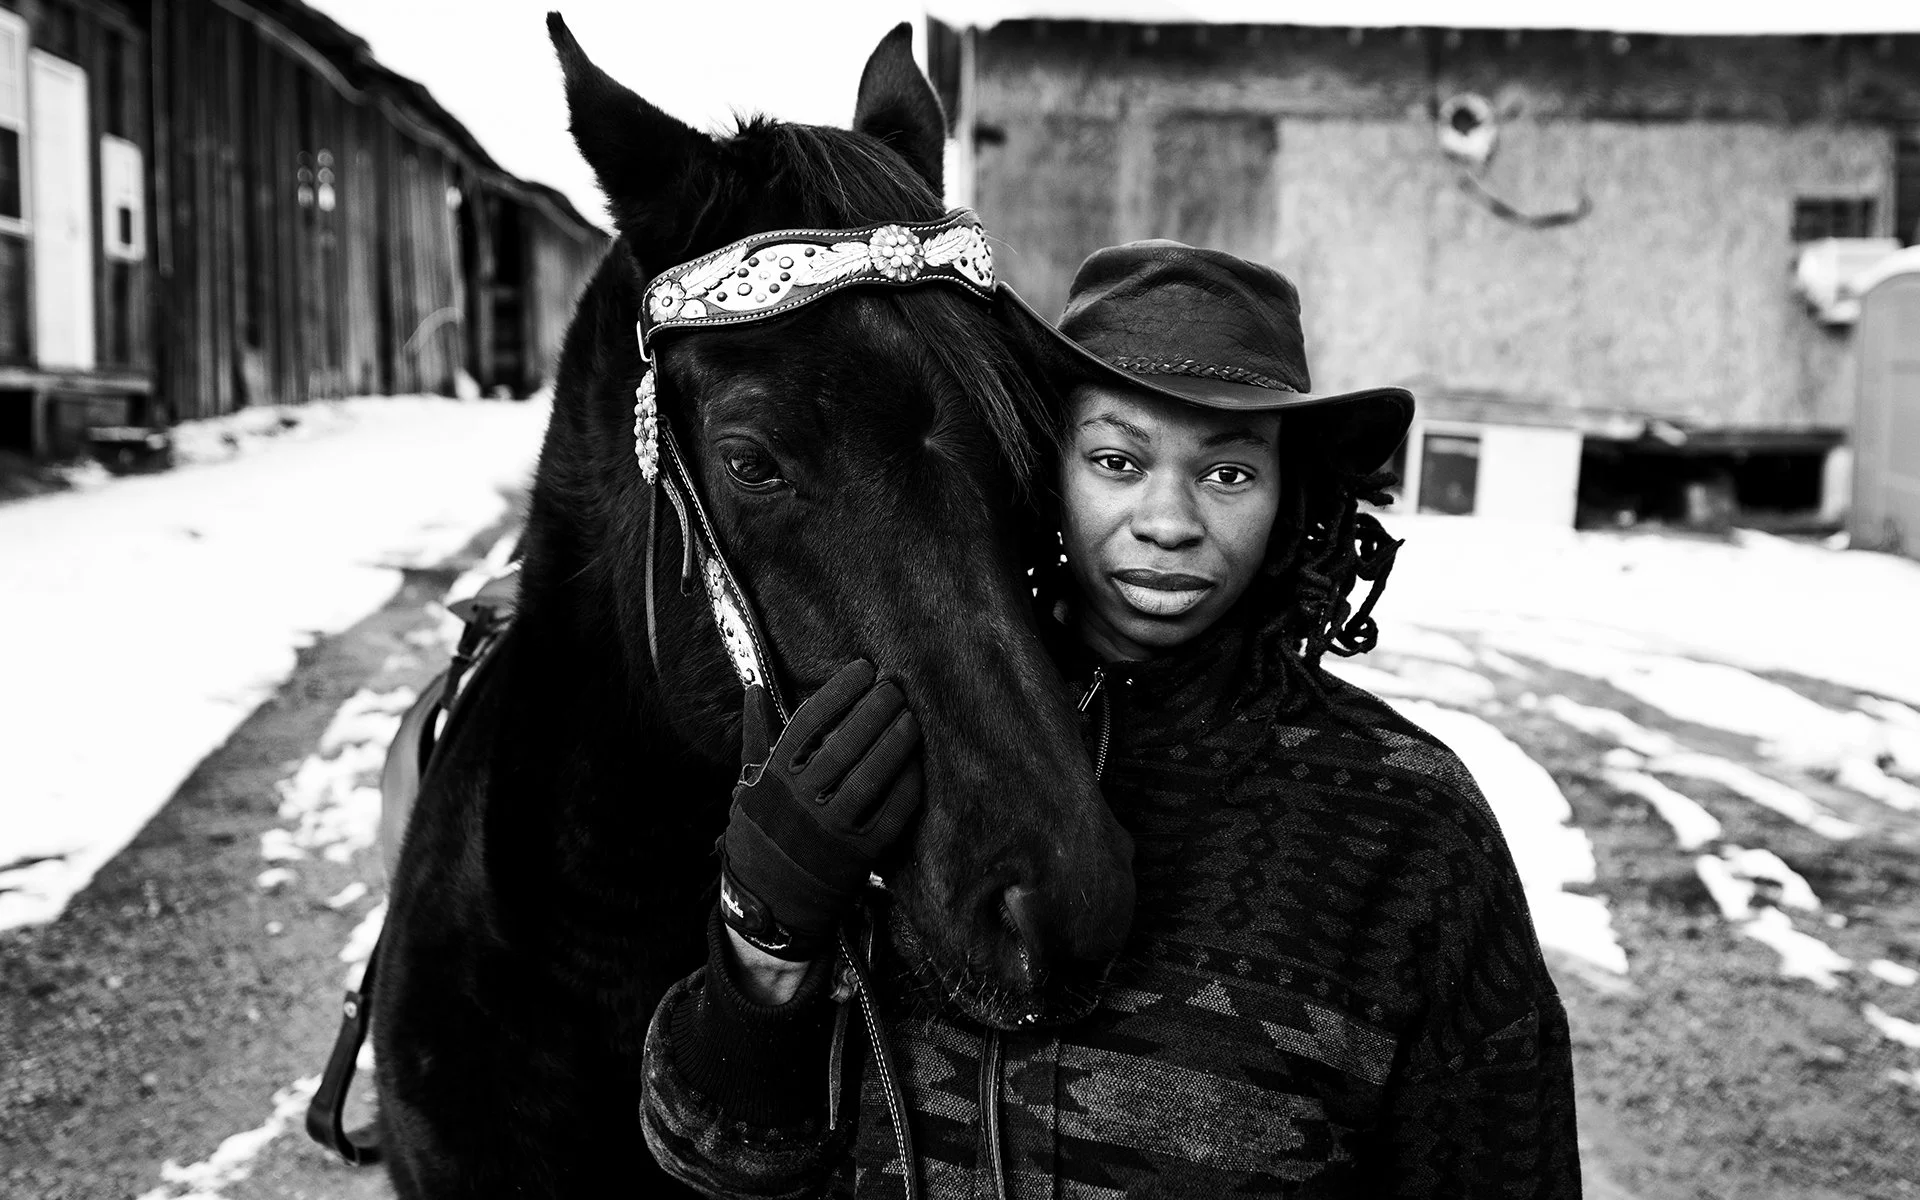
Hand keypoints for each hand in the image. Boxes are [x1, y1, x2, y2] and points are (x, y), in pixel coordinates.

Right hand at [718, 660, 921, 961]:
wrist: (770, 901)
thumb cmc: (760, 830)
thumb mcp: (748, 783)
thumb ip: (756, 735)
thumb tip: (755, 687)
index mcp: (773, 777)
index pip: (808, 722)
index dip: (839, 691)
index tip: (863, 668)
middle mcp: (801, 801)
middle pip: (843, 744)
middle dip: (874, 709)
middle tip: (895, 687)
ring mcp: (831, 830)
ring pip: (870, 777)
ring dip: (895, 743)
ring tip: (911, 717)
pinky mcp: (859, 855)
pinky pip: (891, 815)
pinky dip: (907, 786)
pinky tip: (918, 763)